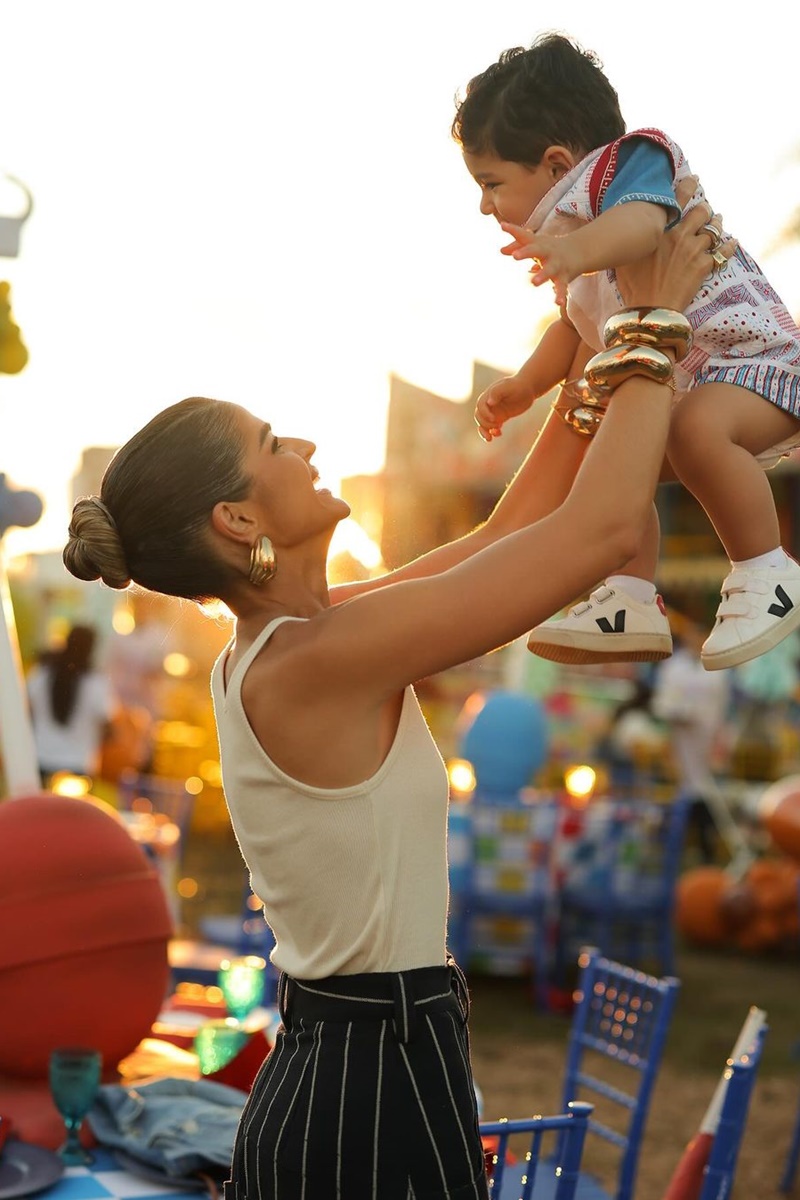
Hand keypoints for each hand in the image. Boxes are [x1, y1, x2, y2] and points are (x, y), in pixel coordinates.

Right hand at [474, 375, 534, 442]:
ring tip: (491, 438)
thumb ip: (498, 392)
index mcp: (488, 396)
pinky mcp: (500, 418)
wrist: (528, 388)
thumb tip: (489, 402)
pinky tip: (499, 434)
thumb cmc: (518, 385)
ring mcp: (494, 412)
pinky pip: (492, 427)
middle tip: (497, 426)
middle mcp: (489, 405)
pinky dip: (493, 433)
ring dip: (485, 432)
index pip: (480, 406)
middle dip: (484, 424)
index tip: (493, 419)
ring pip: (483, 424)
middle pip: (479, 417)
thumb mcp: (509, 386)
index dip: (484, 414)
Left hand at [500, 223, 580, 303]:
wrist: (580, 250)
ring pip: (550, 269)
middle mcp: (547, 252)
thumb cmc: (550, 248)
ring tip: (534, 282)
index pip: (524, 236)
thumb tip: (501, 250)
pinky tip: (558, 303)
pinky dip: (560, 295)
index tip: (502, 226)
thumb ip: (518, 246)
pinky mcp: (564, 277)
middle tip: (515, 256)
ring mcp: (557, 264)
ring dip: (543, 275)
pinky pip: (562, 287)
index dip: (513, 230)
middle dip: (526, 252)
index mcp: (538, 243)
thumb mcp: (535, 244)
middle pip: (536, 250)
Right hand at [616, 177, 736, 310]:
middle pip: (701, 212)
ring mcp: (694, 250)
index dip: (687, 187)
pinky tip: (733, 243)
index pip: (675, 201)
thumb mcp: (624, 260)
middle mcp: (679, 236)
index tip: (693, 180)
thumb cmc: (634, 288)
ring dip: (718, 224)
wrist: (651, 309)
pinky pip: (723, 252)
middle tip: (706, 210)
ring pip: (714, 229)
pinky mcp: (704, 266)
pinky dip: (729, 247)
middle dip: (705, 210)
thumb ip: (633, 243)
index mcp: (660, 231)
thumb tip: (627, 235)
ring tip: (719, 221)